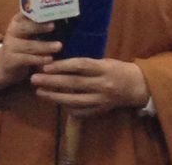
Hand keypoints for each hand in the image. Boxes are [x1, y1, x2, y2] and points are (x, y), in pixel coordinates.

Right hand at [0, 13, 61, 88]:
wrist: (5, 64)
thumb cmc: (24, 44)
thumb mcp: (29, 32)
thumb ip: (40, 24)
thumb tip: (64, 18)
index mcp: (18, 20)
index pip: (26, 12)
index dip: (37, 10)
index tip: (50, 9)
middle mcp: (12, 30)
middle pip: (25, 27)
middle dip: (40, 26)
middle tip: (54, 26)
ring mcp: (10, 45)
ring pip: (28, 45)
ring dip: (45, 46)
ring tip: (59, 46)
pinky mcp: (11, 60)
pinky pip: (26, 59)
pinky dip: (39, 59)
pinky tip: (50, 59)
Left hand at [30, 57, 149, 117]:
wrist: (136, 87)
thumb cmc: (118, 69)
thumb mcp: (104, 61)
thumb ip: (86, 64)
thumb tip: (62, 63)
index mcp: (103, 68)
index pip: (79, 66)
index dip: (62, 65)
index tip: (46, 65)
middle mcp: (102, 85)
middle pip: (73, 83)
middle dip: (52, 81)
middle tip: (34, 78)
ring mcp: (100, 100)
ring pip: (74, 100)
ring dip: (54, 96)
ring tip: (39, 92)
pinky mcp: (99, 111)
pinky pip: (80, 111)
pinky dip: (66, 107)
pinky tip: (55, 102)